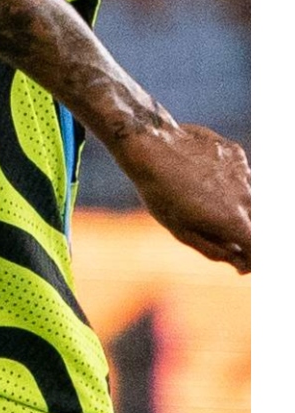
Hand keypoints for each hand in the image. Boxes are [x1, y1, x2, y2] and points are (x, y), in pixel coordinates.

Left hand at [108, 119, 250, 272]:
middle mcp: (246, 198)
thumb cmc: (161, 194)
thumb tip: (240, 263)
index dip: (252, 260)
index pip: (259, 250)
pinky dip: (225, 183)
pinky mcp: (237, 155)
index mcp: (233, 221)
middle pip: (255, 224)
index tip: (240, 265)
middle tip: (211, 231)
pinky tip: (199, 177)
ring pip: (247, 198)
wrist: (151, 147)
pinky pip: (238, 176)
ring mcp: (245, 174)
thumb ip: (215, 249)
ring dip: (231, 206)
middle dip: (240, 233)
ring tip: (196, 199)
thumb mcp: (182, 231)